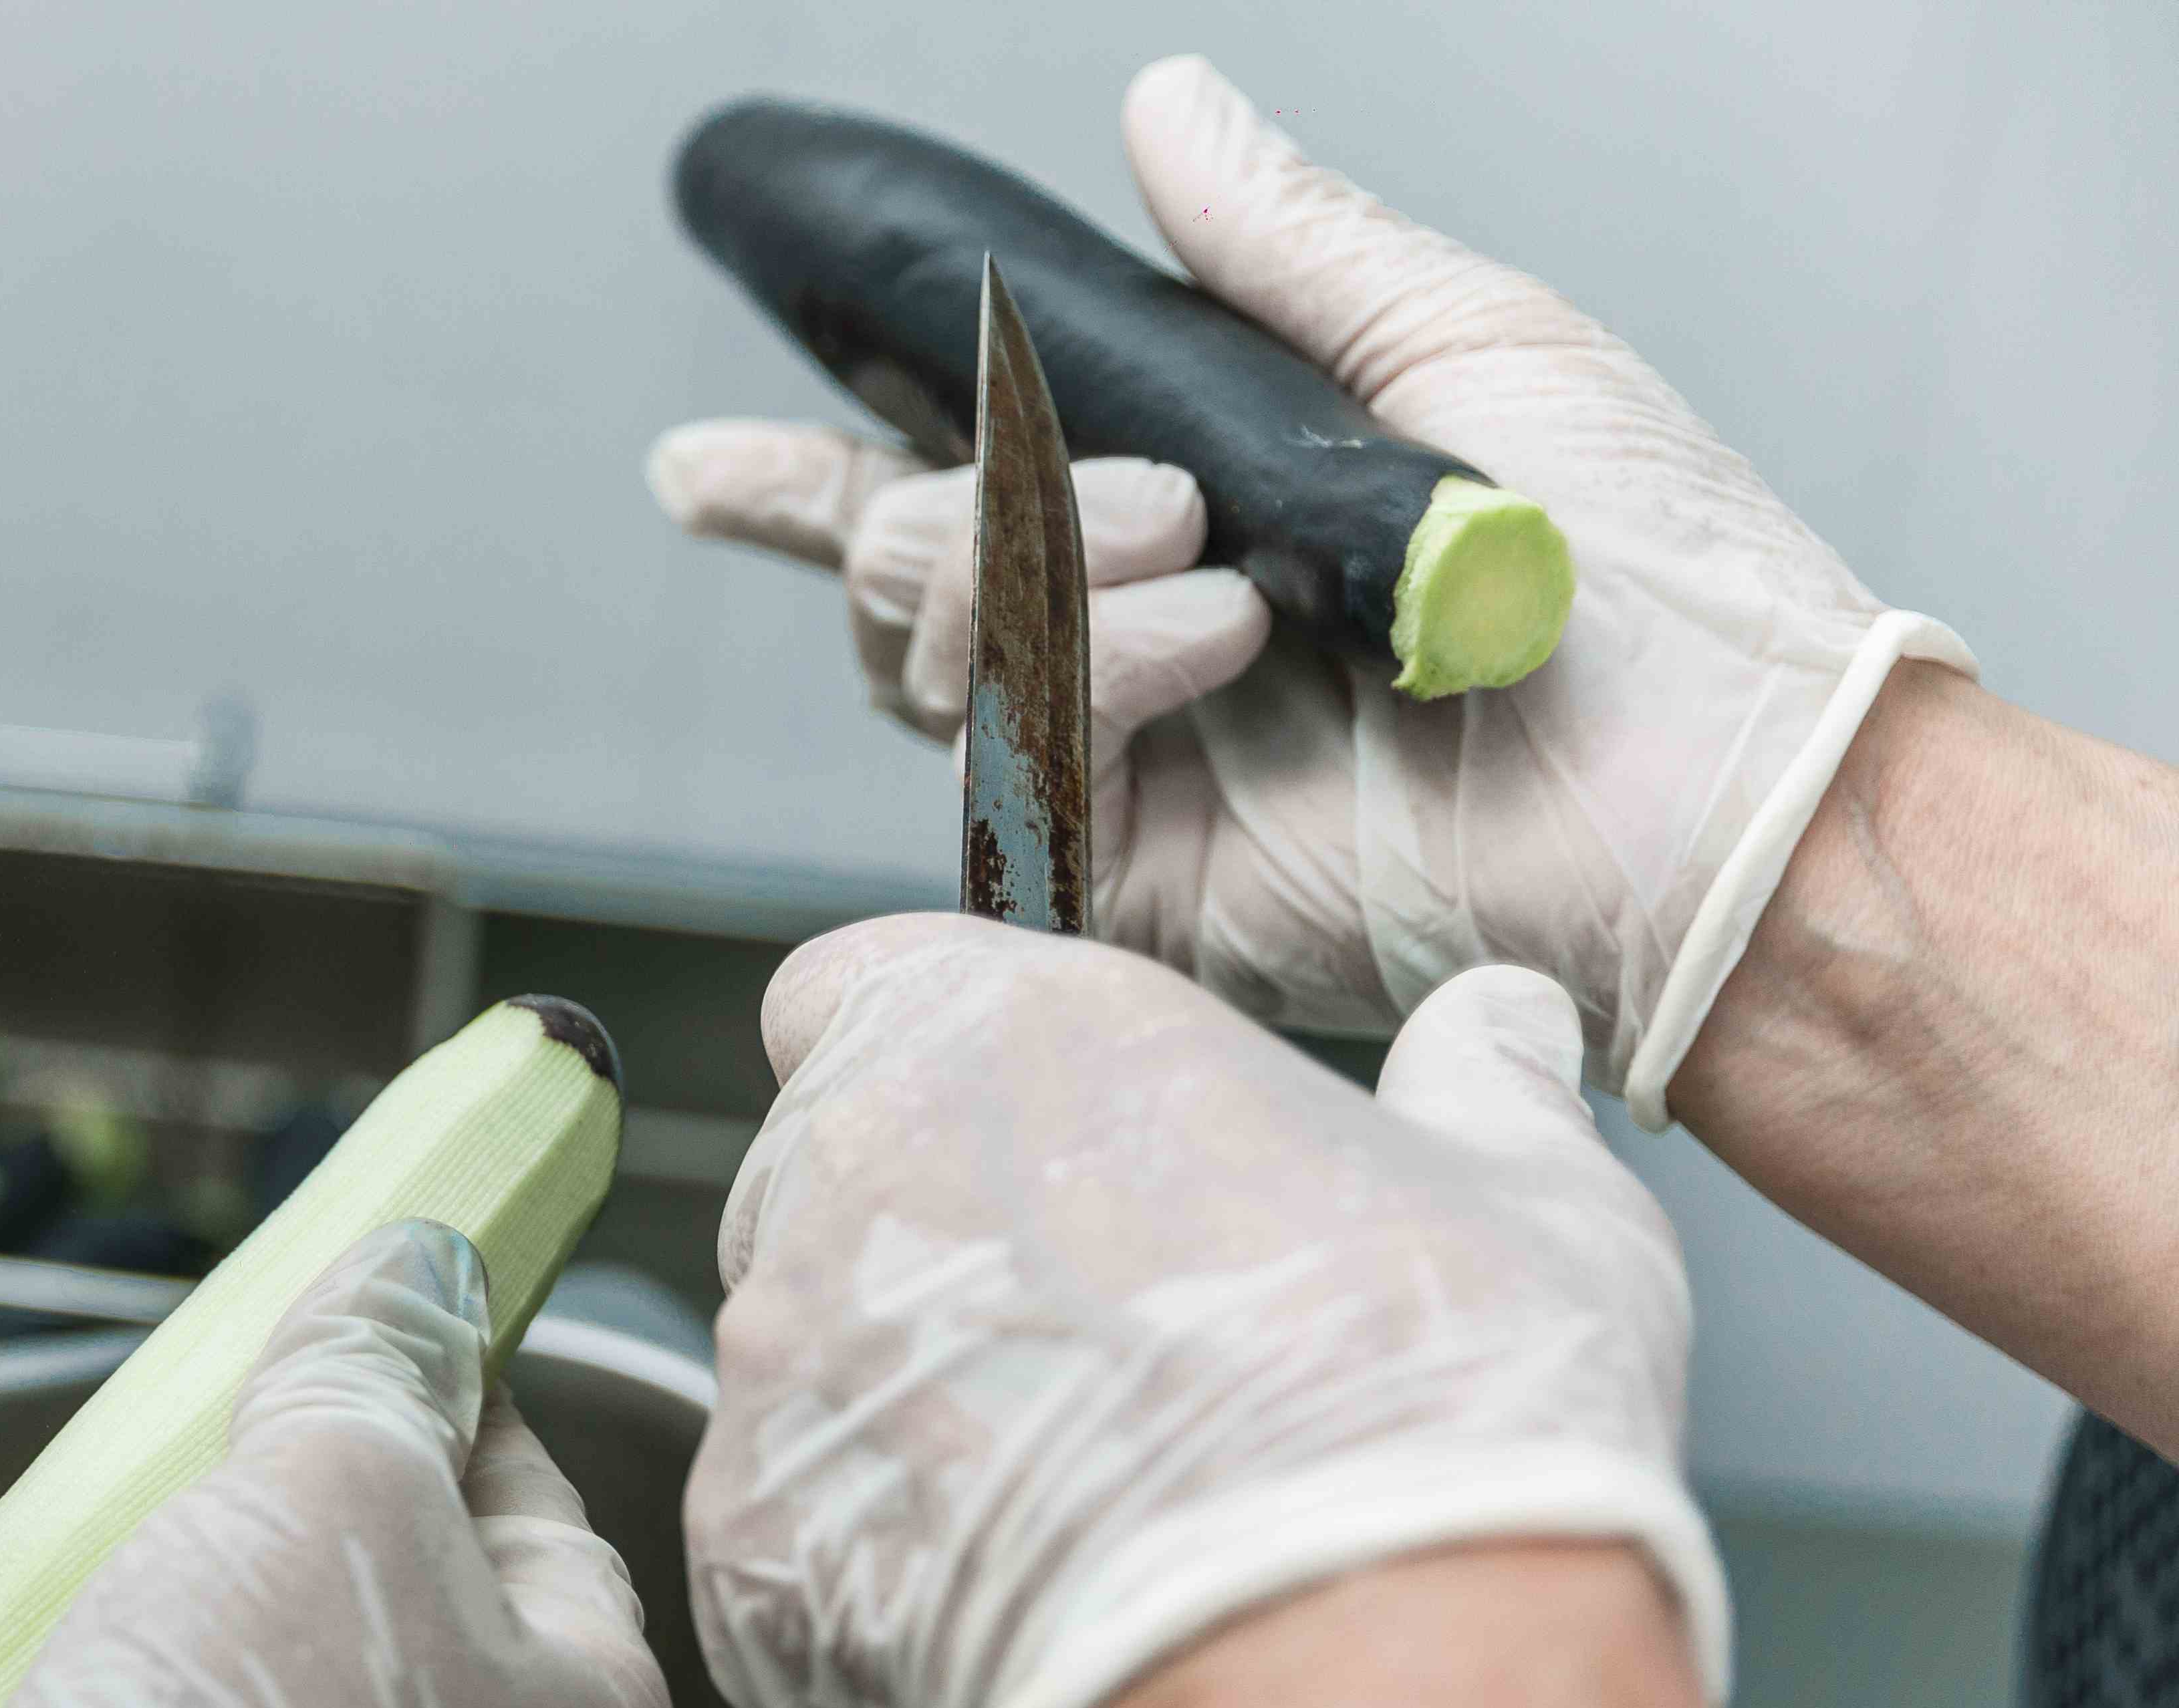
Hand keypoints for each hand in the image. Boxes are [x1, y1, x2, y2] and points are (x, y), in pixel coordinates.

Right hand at [0, 1222, 680, 1707]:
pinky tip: (72, 1638)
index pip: (542, 1502)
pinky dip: (128, 1680)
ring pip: (275, 1662)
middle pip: (402, 1582)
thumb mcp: (339, 1488)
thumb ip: (379, 1364)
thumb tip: (423, 1265)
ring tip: (134, 1531)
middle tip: (219, 1419)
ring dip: (196, 1587)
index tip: (356, 1317)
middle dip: (296, 1490)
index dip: (442, 1390)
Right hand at [647, 54, 1968, 1118]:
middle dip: (942, 515)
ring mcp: (1124, 780)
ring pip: (928, 668)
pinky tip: (1209, 653)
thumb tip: (1162, 100)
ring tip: (1203, 571)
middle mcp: (1133, 658)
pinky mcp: (1131, 890)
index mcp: (1187, 531)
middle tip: (1125, 498)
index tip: (702, 466)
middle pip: (897, 582)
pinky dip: (1094, 689)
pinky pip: (1010, 777)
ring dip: (1038, 588)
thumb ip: (1283, 243)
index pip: (944, 502)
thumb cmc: (1649, 577)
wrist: (1722, 786)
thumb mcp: (1460, 344)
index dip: (805, 488)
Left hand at [688, 914, 1722, 1707]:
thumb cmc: (1432, 1420)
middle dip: (916, 1252)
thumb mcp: (1532, 1205)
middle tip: (1082, 1357)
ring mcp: (776, 1370)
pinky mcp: (741, 1552)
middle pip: (818, 1185)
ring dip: (898, 1420)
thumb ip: (1479, 1091)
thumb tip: (1498, 1028)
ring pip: (796, 1370)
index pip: (854, 992)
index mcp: (1002, 1037)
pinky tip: (1018, 1620)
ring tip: (1070, 1511)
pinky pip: (787, 1541)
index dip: (913, 1060)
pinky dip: (871, 1575)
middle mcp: (845, 1180)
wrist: (1343, 1678)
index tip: (1007, 1138)